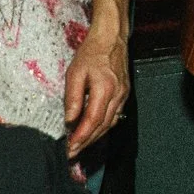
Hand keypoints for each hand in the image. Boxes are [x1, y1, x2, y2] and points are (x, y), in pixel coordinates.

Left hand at [63, 23, 128, 162]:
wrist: (112, 39)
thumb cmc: (91, 54)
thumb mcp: (75, 73)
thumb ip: (72, 98)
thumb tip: (69, 120)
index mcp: (105, 90)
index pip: (92, 121)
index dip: (81, 137)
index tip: (70, 148)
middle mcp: (117, 96)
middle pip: (102, 126)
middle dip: (87, 142)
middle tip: (72, 153)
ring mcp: (123, 96)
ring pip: (110, 123)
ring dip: (95, 137)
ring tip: (80, 145)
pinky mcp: (124, 94)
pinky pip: (114, 116)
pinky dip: (103, 127)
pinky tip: (93, 130)